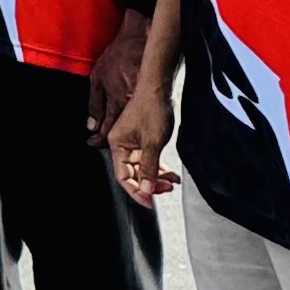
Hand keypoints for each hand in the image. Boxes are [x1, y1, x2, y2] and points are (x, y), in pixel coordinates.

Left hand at [85, 5, 152, 149]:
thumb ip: (94, 104)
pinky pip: (143, 114)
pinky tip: (131, 119)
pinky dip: (136, 119)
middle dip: (111, 138)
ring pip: (134, 125)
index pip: (108, 130)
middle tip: (101, 139)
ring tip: (116, 132)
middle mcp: (133, 105)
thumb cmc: (118, 55)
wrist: (140, 39)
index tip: (93, 142)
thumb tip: (92, 125)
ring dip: (124, 131)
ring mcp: (146, 101)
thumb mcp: (97, 77)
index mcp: (118, 101)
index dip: (99, 140)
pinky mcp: (154, 96)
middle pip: (122, 131)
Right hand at [108, 59, 179, 203]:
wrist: (159, 87)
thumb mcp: (153, 142)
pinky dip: (160, 167)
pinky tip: (171, 173)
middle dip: (150, 184)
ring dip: (157, 177)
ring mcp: (132, 141)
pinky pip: (149, 159)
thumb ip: (149, 168)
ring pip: (143, 168)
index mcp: (117, 145)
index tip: (150, 202)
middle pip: (133, 174)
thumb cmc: (152, 108)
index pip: (123, 176)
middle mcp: (122, 145)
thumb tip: (147, 189)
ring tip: (172, 182)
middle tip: (166, 189)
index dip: (137, 191)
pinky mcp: (142, 138)